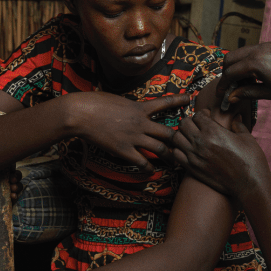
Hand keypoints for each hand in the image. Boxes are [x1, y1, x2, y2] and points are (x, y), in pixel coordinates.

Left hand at [0, 171, 22, 223]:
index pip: (7, 167)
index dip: (12, 166)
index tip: (11, 167)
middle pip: (14, 176)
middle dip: (16, 176)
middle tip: (12, 179)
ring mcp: (0, 193)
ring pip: (16, 188)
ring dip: (17, 187)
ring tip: (12, 188)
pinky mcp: (0, 205)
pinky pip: (12, 200)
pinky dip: (15, 197)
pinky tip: (12, 196)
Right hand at [67, 91, 191, 171]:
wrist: (81, 113)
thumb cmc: (94, 102)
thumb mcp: (117, 99)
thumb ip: (129, 106)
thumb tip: (132, 108)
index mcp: (140, 108)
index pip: (165, 102)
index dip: (179, 100)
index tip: (189, 99)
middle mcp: (141, 123)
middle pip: (168, 133)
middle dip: (179, 140)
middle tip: (187, 146)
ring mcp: (134, 137)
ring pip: (160, 149)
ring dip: (170, 157)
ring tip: (176, 162)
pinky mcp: (123, 150)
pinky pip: (142, 162)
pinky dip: (149, 168)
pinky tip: (151, 171)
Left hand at [171, 110, 270, 201]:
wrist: (249, 184)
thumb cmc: (251, 160)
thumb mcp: (247, 138)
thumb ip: (238, 125)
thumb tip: (236, 118)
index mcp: (214, 131)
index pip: (197, 115)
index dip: (203, 114)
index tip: (208, 117)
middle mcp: (200, 142)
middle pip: (184, 124)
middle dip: (191, 122)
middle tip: (198, 126)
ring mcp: (194, 156)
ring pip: (176, 137)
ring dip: (182, 135)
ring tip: (191, 137)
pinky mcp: (192, 168)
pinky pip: (175, 154)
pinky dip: (179, 149)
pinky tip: (189, 150)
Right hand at [217, 42, 270, 108]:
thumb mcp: (270, 93)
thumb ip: (247, 93)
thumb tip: (231, 96)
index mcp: (256, 62)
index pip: (230, 72)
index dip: (223, 85)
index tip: (220, 95)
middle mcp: (259, 49)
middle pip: (230, 58)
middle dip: (226, 73)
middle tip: (229, 88)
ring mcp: (266, 45)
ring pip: (240, 53)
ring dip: (236, 67)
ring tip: (242, 84)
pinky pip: (252, 51)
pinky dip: (246, 62)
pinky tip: (254, 76)